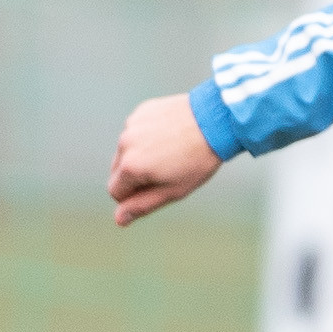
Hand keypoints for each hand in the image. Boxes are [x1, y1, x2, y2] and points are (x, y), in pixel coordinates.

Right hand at [108, 93, 224, 225]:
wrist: (216, 120)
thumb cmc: (197, 160)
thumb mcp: (173, 190)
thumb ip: (143, 205)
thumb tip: (119, 220)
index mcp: (130, 167)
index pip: (116, 192)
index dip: (135, 196)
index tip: (158, 188)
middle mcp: (125, 144)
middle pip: (118, 170)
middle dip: (137, 175)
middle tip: (168, 170)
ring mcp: (132, 125)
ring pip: (128, 150)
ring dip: (141, 154)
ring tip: (172, 151)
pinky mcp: (141, 111)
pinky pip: (137, 131)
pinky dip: (148, 136)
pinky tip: (172, 134)